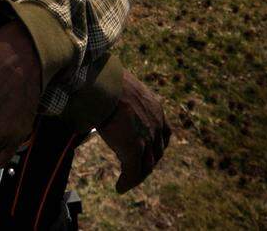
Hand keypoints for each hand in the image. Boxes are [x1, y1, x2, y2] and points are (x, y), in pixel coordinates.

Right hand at [95, 69, 170, 193]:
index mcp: (156, 108)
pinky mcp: (133, 149)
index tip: (148, 152)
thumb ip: (123, 98)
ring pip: (146, 166)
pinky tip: (119, 187)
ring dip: (137, 176)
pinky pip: (132, 172)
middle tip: (136, 170)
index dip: (157, 146)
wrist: (103, 82)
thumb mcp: (123, 88)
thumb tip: (108, 98)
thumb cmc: (105, 79)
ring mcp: (146, 138)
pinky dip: (127, 182)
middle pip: (156, 152)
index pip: (163, 133)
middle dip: (147, 163)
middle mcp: (156, 124)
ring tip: (127, 181)